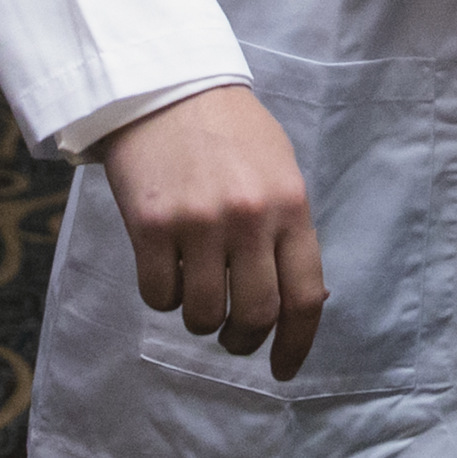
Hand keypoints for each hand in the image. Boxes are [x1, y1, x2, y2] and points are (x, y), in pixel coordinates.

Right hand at [101, 85, 327, 381]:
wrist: (168, 88)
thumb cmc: (230, 133)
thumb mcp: (280, 172)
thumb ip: (289, 231)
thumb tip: (300, 300)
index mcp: (291, 205)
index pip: (305, 295)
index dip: (297, 344)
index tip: (283, 369)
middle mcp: (250, 218)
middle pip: (255, 315)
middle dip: (243, 340)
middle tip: (234, 337)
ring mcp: (199, 223)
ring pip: (201, 315)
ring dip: (198, 318)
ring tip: (196, 291)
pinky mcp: (150, 225)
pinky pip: (157, 295)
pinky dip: (161, 297)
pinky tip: (165, 268)